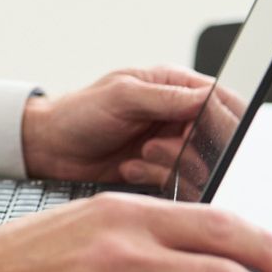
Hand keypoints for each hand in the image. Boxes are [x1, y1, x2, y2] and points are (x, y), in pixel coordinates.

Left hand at [22, 66, 222, 186]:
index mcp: (174, 86)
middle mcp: (178, 115)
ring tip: (140, 156)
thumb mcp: (122, 96)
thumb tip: (207, 96)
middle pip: (216, 138)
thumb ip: (166, 97)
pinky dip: (157, 180)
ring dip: (169, 165)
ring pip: (201, 165)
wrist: (51, 148)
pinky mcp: (163, 172)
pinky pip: (181, 185)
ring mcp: (172, 145)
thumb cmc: (79, 113)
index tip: (195, 133)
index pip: (220, 99)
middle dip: (187, 148)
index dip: (220, 119)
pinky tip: (131, 169)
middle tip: (154, 147)